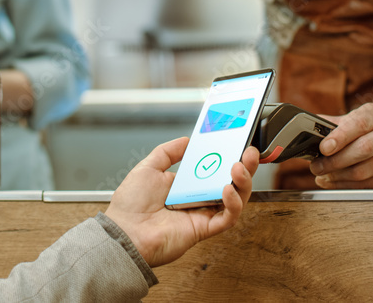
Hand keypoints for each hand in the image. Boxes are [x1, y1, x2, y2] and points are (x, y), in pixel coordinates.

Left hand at [105, 137, 258, 267]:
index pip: (214, 168)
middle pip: (230, 182)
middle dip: (244, 167)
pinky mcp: (204, 229)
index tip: (236, 141)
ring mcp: (202, 214)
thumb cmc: (129, 206)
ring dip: (243, 183)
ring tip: (239, 167)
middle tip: (248, 152)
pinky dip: (233, 204)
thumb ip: (168, 152)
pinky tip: (227, 189)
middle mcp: (196, 199)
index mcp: (185, 185)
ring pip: (235, 200)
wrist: (123, 232)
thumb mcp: (148, 167)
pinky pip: (227, 217)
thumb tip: (186, 141)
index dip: (227, 155)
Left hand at [309, 103, 372, 188]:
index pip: (359, 124)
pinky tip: (334, 183)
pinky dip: (344, 187)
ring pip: (362, 172)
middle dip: (334, 161)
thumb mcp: (347, 123)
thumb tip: (304, 130)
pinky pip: (366, 187)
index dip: (340, 136)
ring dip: (336, 177)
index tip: (324, 148)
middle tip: (316, 167)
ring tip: (322, 175)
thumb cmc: (361, 134)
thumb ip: (328, 125)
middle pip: (362, 150)